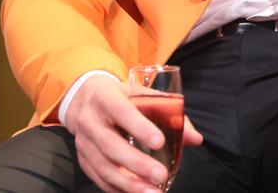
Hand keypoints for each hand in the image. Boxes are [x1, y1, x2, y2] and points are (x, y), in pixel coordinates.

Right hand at [64, 74, 202, 192]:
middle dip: (137, 163)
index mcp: (106, 97)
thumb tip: (195, 138)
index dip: (139, 127)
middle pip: (111, 145)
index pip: (121, 111)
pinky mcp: (83, 160)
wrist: (84, 100)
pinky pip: (99, 178)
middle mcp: (90, 120)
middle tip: (161, 175)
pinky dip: (117, 189)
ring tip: (152, 192)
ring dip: (129, 184)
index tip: (159, 142)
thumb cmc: (120, 96)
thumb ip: (167, 112)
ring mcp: (83, 142)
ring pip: (104, 167)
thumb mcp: (140, 94)